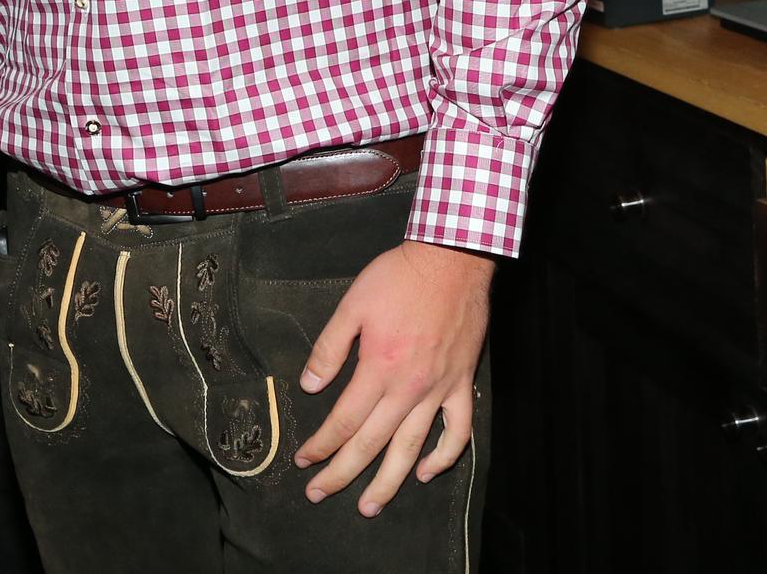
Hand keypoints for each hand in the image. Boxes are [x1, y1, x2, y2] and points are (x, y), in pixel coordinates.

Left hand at [293, 240, 492, 516]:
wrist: (452, 261)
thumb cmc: (398, 278)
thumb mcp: (353, 305)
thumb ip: (329, 349)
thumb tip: (309, 385)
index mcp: (378, 368)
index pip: (344, 420)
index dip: (321, 445)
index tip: (304, 461)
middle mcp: (409, 388)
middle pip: (371, 443)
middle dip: (342, 473)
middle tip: (319, 494)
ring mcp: (439, 389)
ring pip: (412, 448)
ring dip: (389, 482)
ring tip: (369, 506)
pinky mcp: (461, 383)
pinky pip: (457, 431)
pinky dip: (443, 457)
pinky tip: (424, 472)